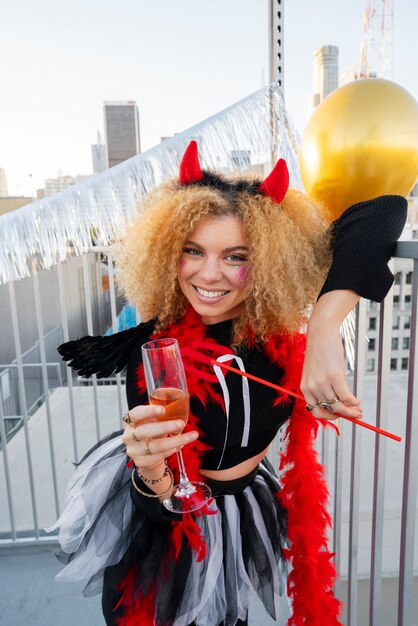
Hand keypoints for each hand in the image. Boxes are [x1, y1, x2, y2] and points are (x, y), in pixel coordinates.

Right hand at [122, 405, 198, 472]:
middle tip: (181, 423)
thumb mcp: (152, 421)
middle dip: (164, 427)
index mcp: (130, 421)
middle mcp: (129, 436)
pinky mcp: (141, 462)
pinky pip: (160, 455)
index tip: (162, 409)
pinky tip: (181, 444)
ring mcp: (134, 450)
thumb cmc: (151, 432)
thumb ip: (161, 415)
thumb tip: (182, 408)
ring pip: (156, 446)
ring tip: (191, 435)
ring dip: (175, 440)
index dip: (148, 411)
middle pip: (145, 431)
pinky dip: (172, 449)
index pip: (135, 414)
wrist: (145, 455)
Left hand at [301, 291, 362, 420]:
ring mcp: (322, 382)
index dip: (329, 416)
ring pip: (338, 405)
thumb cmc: (320, 352)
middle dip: (343, 416)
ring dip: (351, 410)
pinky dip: (353, 401)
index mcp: (305, 388)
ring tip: (359, 410)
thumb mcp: (315, 372)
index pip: (315, 411)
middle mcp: (312, 387)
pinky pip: (345, 396)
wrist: (321, 333)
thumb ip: (321, 386)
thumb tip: (336, 402)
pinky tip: (357, 401)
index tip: (338, 416)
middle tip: (355, 415)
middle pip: (329, 409)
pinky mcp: (334, 376)